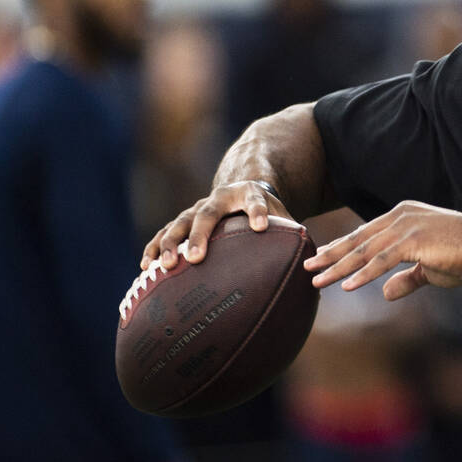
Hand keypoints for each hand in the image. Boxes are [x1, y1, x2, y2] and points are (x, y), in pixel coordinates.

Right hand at [141, 180, 285, 269]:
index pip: (257, 201)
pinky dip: (154, 248)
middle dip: (199, 235)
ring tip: (164, 266)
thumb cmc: (268, 211)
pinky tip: (144, 268)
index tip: (261, 226)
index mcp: (250, 194)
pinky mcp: (182, 220)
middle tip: (195, 257)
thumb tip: (318, 274)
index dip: (259, 211)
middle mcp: (219, 198)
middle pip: (207, 214)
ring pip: (179, 222)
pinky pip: (164, 233)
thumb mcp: (283, 216)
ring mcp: (197, 208)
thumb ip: (296, 238)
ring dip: (170, 243)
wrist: (243, 187)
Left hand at [303, 201, 461, 300]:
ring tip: (317, 280)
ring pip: (364, 250)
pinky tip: (346, 285)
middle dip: (331, 254)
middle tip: (308, 265)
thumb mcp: (428, 270)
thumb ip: (406, 279)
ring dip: (339, 267)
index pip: (366, 233)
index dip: (343, 246)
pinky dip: (362, 274)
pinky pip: (381, 261)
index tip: (322, 255)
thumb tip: (386, 294)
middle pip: (358, 239)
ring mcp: (406, 227)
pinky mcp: (413, 241)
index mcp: (403, 215)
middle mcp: (400, 216)